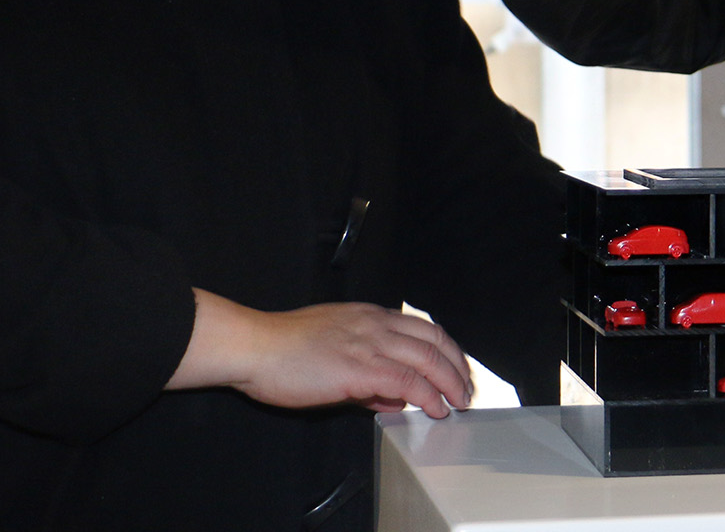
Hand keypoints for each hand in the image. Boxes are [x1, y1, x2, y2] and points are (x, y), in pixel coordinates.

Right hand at [170, 291, 474, 418]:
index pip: (425, 328)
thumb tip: (394, 395)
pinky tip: (434, 408)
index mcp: (370, 316)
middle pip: (436, 340)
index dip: (449, 351)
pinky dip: (428, 395)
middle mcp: (376, 324)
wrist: (256, 347)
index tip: (458, 370)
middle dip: (459, 368)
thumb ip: (368, 373)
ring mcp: (370, 343)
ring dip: (450, 383)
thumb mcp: (334, 348)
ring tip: (458, 403)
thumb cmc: (284, 349)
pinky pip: (408, 380)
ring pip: (429, 358)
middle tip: (468, 390)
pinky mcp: (360, 367)